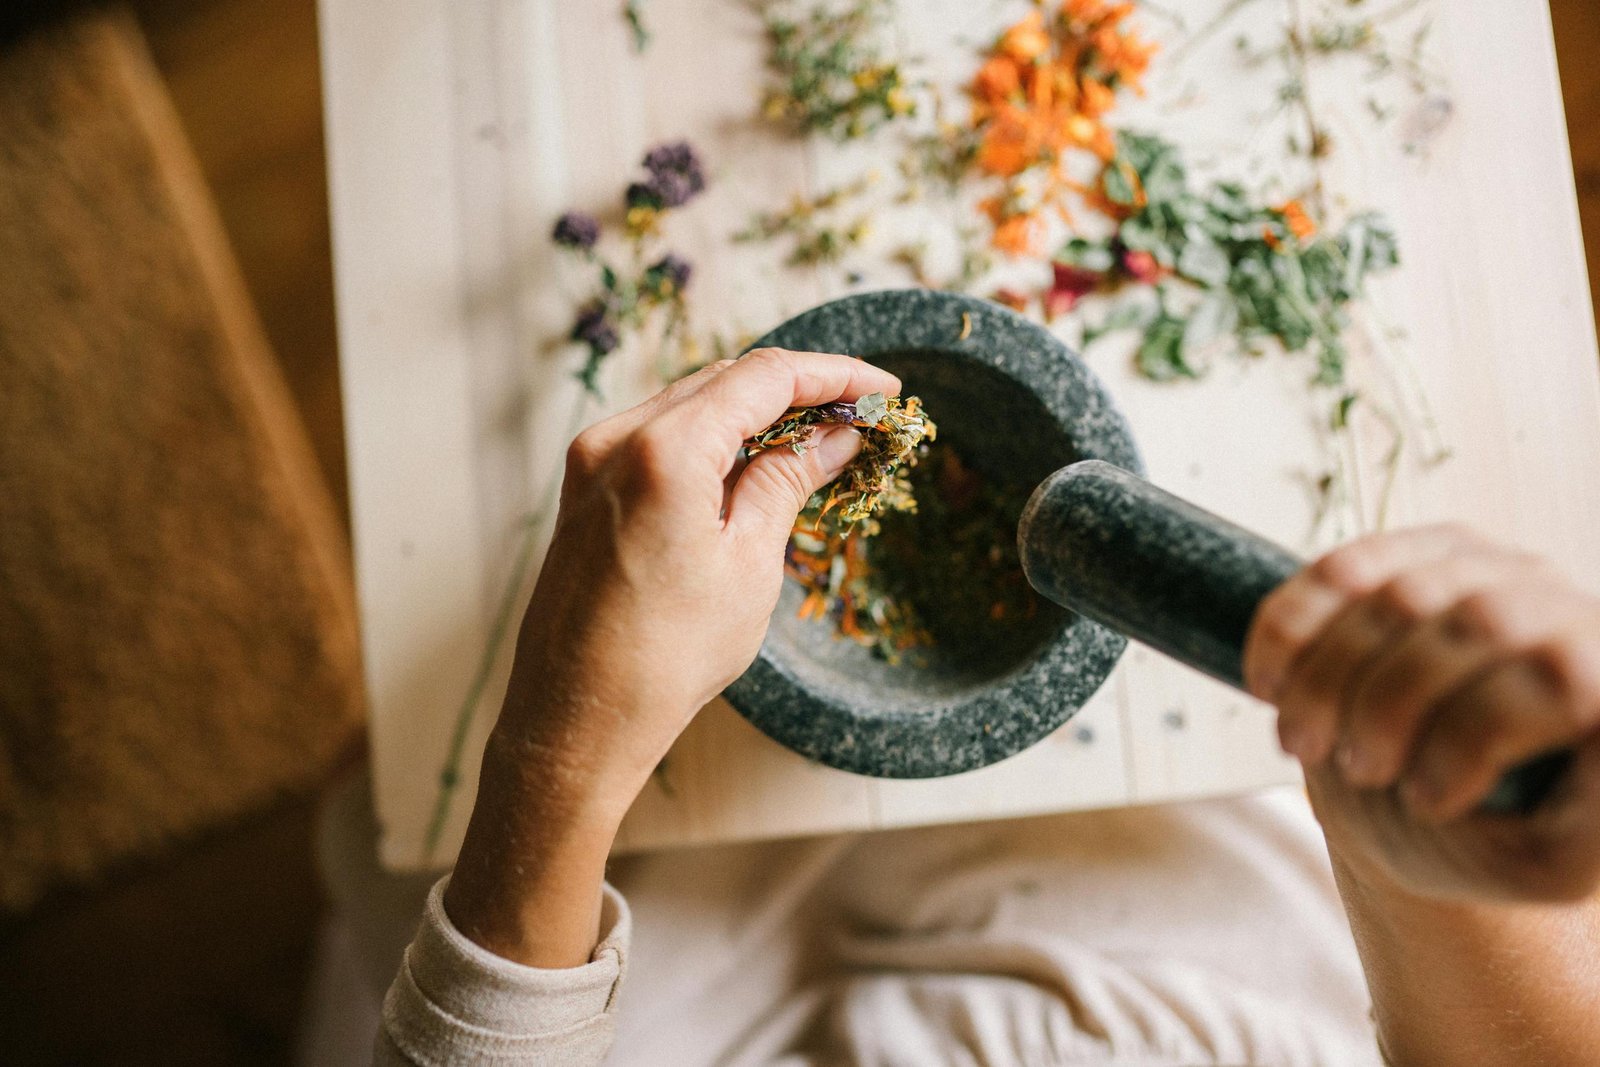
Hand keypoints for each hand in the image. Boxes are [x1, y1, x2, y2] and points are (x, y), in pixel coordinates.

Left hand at [444, 348, 898, 964]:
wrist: (579, 722)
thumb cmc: (666, 656)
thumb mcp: (748, 563)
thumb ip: (788, 481)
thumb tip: (833, 436)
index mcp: (664, 450)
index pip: (764, 377)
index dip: (832, 374)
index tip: (882, 389)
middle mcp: (616, 439)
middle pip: (724, 381)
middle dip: (796, 391)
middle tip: (858, 417)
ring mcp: (592, 462)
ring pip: (690, 405)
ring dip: (755, 414)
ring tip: (816, 442)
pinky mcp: (585, 491)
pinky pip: (659, 438)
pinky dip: (712, 440)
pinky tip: (753, 467)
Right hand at [1243, 524, 1599, 900]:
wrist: (1436, 800)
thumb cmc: (1495, 837)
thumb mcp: (1539, 859)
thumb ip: (1569, 826)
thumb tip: (1558, 735)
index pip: (1561, 675)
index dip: (1475, 733)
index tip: (1424, 801)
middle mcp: (1573, 612)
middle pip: (1477, 624)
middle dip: (1386, 705)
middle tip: (1352, 772)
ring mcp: (1500, 571)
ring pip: (1401, 592)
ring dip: (1327, 676)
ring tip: (1301, 745)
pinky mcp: (1424, 554)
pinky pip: (1344, 566)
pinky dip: (1290, 626)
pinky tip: (1267, 685)